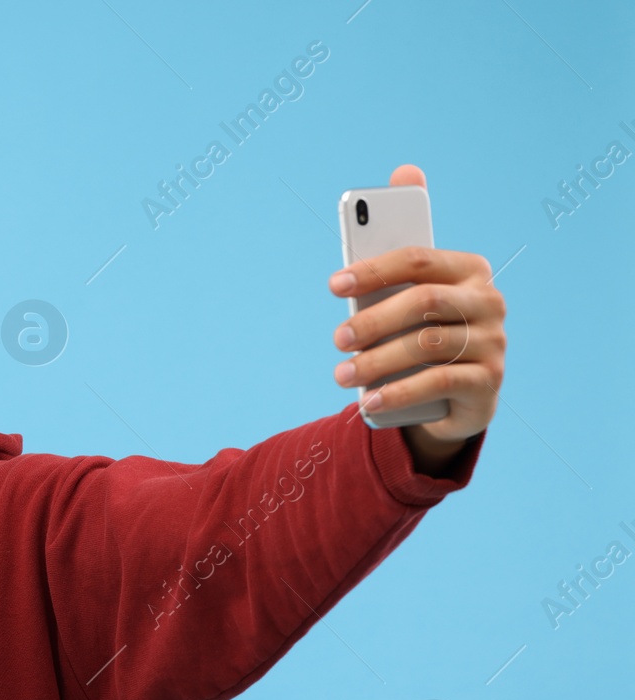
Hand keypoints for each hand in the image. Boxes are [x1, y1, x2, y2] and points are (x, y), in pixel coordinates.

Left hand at [329, 164, 506, 470]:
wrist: (451, 395)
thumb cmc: (419, 332)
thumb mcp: (406, 294)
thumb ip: (399, 247)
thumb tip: (406, 169)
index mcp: (468, 269)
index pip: (418, 260)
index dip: (373, 270)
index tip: (334, 286)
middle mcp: (488, 300)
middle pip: (423, 302)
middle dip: (373, 320)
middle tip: (337, 339)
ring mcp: (494, 341)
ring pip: (427, 346)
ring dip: (376, 362)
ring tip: (341, 375)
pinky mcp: (489, 382)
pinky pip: (438, 383)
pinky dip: (396, 392)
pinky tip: (366, 402)